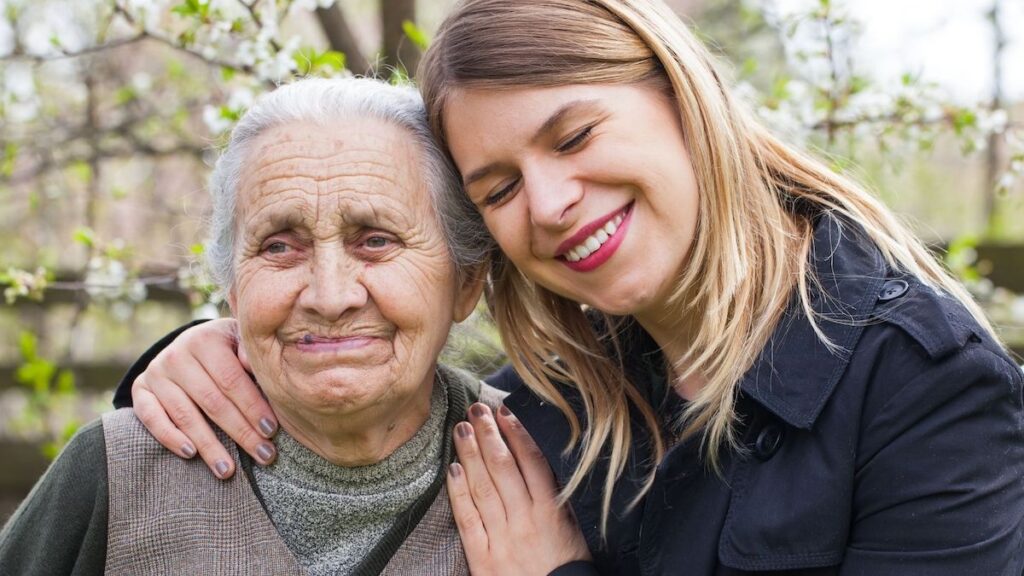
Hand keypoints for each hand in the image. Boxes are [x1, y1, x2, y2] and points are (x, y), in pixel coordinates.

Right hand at [131, 318, 278, 478]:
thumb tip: (254, 364)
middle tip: (263, 456)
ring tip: (229, 470)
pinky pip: (152, 418)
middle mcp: (177, 354)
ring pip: (185, 415)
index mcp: (205, 339)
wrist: (190, 344)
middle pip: (212, 402)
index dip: (252, 407)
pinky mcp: (140, 390)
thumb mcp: (241, 341)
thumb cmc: (227, 348)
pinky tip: (191, 454)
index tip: (271, 431)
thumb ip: (249, 351)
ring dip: (209, 446)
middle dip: (241, 432)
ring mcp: (156, 373)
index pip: (231, 380)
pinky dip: (170, 438)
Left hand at [447, 402, 590, 574]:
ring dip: (470, 455)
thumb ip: (555, 496)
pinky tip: (452, 470)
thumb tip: (536, 460)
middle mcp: (525, 520)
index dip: (516, 433)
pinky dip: (458, 493)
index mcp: (551, 512)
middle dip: (488, 435)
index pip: (531, 462)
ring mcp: (502, 539)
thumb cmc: (566, 566)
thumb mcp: (571, 527)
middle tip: (476, 409)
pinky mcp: (483, 558)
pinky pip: (468, 520)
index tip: (504, 411)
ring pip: (482, 488)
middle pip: (502, 468)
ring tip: (461, 429)